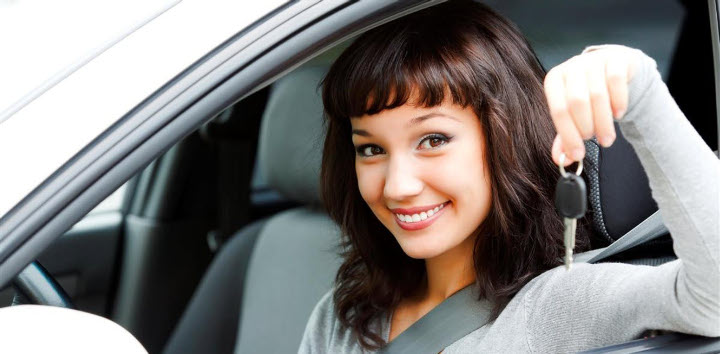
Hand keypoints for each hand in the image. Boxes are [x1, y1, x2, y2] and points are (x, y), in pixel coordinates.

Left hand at [544, 45, 642, 165]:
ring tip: (607, 138)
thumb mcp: (573, 115)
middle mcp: (572, 67)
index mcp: (555, 80)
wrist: (611, 68)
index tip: (578, 155)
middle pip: (577, 102)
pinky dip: (619, 102)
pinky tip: (618, 114)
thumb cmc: (587, 95)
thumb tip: (560, 160)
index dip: (568, 135)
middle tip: (595, 141)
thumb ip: (566, 137)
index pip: (559, 110)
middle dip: (587, 128)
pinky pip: (616, 82)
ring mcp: (594, 60)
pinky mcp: (616, 59)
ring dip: (604, 122)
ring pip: (598, 95)